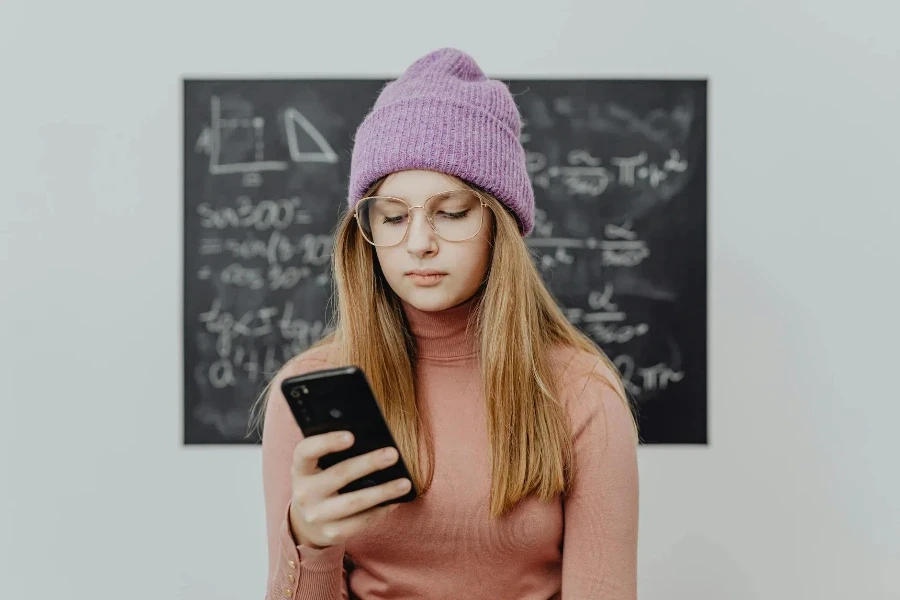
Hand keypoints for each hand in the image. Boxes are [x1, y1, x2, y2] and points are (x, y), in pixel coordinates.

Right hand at [288, 431, 411, 548]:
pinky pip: (361, 522)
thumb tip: (373, 440)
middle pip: (339, 475)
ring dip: (383, 491)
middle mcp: (304, 493)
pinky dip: (381, 510)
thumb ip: (335, 454)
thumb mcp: (318, 467)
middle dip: (368, 463)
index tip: (351, 436)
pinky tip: (395, 501)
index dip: (327, 442)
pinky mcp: (332, 533)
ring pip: (354, 502)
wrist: (306, 523)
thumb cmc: (321, 482)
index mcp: (300, 469)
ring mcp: (317, 516)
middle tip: (393, 454)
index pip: (306, 451)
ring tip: (405, 483)